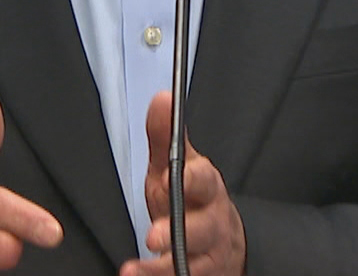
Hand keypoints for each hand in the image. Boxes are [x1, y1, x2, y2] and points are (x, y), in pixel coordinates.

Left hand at [121, 91, 245, 275]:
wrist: (223, 242)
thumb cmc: (193, 198)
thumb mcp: (178, 165)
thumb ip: (166, 136)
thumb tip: (162, 99)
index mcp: (206, 187)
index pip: (203, 180)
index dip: (192, 179)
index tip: (177, 177)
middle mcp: (210, 220)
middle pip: (200, 227)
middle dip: (178, 231)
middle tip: (152, 235)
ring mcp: (206, 252)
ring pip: (191, 260)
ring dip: (162, 266)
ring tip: (135, 269)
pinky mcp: (198, 273)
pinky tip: (135, 275)